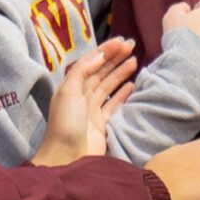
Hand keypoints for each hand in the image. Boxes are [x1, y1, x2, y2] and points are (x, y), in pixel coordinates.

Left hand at [33, 39, 134, 165]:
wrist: (66, 157)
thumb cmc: (65, 124)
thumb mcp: (68, 92)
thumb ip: (82, 71)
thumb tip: (99, 55)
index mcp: (72, 85)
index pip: (91, 61)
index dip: (106, 50)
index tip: (122, 41)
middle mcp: (82, 95)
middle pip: (101, 71)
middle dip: (115, 58)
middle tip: (132, 46)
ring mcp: (92, 109)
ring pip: (109, 85)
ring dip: (121, 72)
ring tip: (135, 61)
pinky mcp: (102, 123)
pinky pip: (114, 104)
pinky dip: (122, 94)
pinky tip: (131, 85)